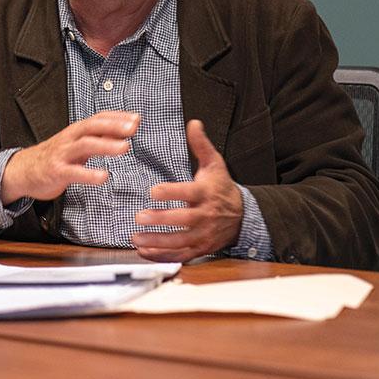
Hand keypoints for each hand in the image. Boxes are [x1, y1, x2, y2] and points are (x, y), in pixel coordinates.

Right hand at [1, 111, 139, 203]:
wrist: (22, 171)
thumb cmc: (54, 158)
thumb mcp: (76, 145)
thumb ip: (96, 139)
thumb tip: (123, 133)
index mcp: (75, 131)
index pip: (98, 118)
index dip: (117, 117)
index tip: (137, 118)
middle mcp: (69, 139)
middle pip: (92, 127)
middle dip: (113, 125)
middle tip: (133, 127)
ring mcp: (62, 155)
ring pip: (85, 145)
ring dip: (106, 145)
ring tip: (125, 147)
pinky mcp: (56, 172)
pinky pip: (74, 172)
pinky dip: (89, 174)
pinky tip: (103, 177)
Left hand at [132, 119, 242, 261]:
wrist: (242, 215)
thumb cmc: (221, 187)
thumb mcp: (214, 164)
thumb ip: (201, 145)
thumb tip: (193, 123)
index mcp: (206, 193)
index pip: (189, 193)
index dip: (171, 193)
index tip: (153, 191)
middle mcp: (206, 216)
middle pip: (183, 220)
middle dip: (161, 220)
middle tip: (139, 217)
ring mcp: (203, 235)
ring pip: (180, 241)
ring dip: (157, 241)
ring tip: (136, 237)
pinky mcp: (200, 248)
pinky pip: (180, 255)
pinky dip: (162, 256)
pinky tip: (144, 251)